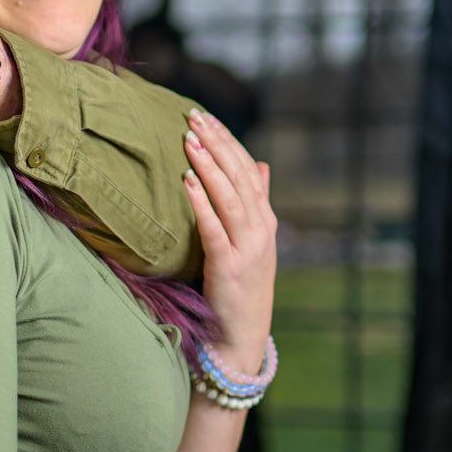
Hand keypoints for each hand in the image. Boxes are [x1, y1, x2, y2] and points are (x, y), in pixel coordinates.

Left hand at [183, 107, 276, 374]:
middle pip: (238, 177)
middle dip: (216, 144)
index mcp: (265, 220)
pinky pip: (213, 229)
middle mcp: (260, 230)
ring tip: (188, 140)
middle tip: (192, 117)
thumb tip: (260, 163)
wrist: (241, 335)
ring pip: (229, 198)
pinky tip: (186, 182)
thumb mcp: (253, 241)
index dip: (227, 141)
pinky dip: (201, 203)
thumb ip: (257, 202)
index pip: (247, 169)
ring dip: (208, 166)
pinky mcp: (229, 268)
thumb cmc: (241, 286)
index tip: (205, 116)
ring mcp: (247, 249)